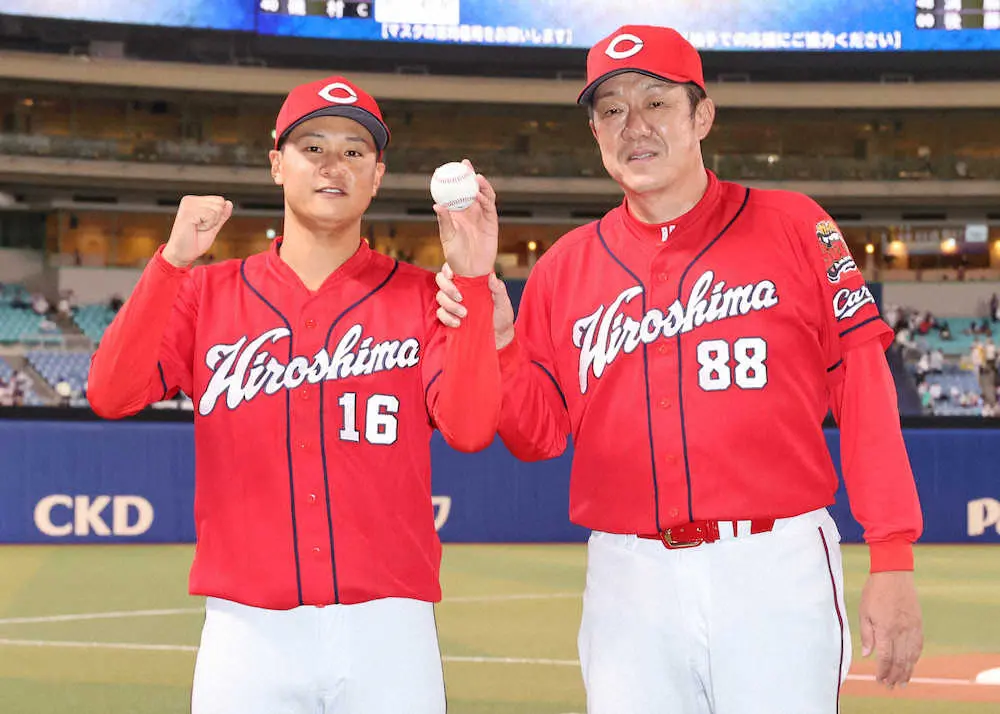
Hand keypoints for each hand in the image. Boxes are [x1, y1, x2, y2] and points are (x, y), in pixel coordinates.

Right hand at [163, 195, 232, 267]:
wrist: (181, 254)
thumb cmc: (195, 242)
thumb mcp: (213, 227)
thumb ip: (221, 215)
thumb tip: (229, 203)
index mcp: (195, 201)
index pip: (220, 200)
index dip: (218, 217)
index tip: (204, 225)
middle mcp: (190, 200)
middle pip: (220, 202)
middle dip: (216, 219)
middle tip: (201, 227)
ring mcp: (188, 204)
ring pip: (217, 209)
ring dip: (211, 223)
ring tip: (197, 228)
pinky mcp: (188, 211)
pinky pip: (210, 215)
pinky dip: (207, 226)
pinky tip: (195, 228)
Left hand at [434, 160, 498, 277]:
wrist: (471, 269)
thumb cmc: (456, 255)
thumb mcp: (447, 237)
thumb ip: (445, 221)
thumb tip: (437, 205)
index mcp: (456, 213)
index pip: (454, 192)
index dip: (451, 180)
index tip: (444, 169)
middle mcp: (470, 211)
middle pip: (470, 189)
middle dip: (468, 174)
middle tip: (464, 163)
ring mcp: (482, 215)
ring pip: (483, 195)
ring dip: (480, 184)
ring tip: (475, 176)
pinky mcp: (492, 222)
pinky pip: (490, 207)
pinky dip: (485, 198)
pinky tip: (480, 193)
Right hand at [435, 262, 514, 349]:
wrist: (499, 337)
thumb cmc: (502, 316)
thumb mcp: (503, 302)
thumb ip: (498, 289)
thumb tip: (491, 275)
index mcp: (470, 281)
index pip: (452, 268)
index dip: (447, 269)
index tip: (452, 275)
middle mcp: (459, 289)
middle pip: (441, 280)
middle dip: (448, 288)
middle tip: (460, 298)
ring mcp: (453, 303)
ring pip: (440, 297)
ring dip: (449, 305)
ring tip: (464, 314)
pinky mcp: (450, 317)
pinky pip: (440, 314)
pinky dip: (447, 318)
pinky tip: (458, 323)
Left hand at [858, 571, 922, 687]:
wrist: (893, 574)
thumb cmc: (874, 592)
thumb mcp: (864, 612)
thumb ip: (866, 635)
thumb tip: (867, 654)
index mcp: (885, 629)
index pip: (886, 657)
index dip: (883, 671)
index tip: (879, 680)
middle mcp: (901, 631)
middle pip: (900, 660)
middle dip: (895, 676)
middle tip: (891, 686)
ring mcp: (912, 627)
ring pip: (911, 655)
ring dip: (907, 671)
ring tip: (903, 682)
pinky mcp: (918, 623)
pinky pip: (919, 645)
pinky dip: (915, 657)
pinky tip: (911, 664)